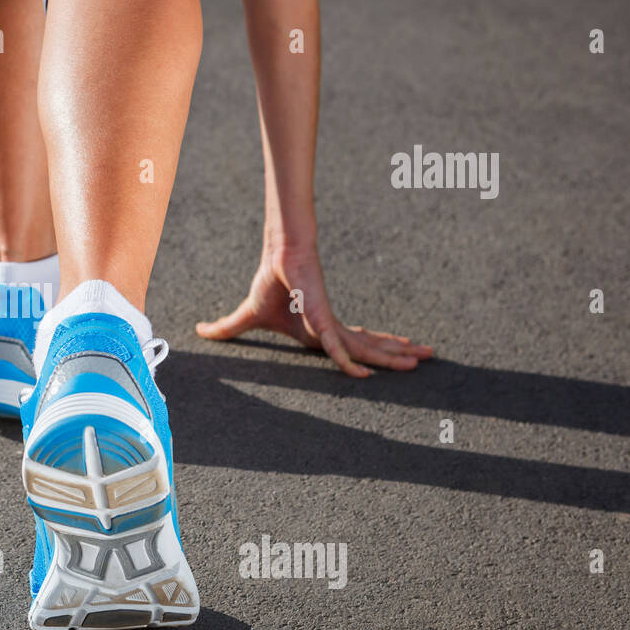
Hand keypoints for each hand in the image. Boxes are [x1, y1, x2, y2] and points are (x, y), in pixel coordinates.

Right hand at [196, 248, 432, 376]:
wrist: (275, 256)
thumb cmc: (269, 283)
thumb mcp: (248, 317)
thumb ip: (228, 328)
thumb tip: (200, 330)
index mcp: (320, 329)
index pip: (354, 343)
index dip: (376, 352)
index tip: (400, 357)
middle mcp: (330, 327)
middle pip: (370, 345)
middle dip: (400, 352)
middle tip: (429, 356)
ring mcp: (329, 322)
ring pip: (365, 345)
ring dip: (394, 353)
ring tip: (426, 356)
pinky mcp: (320, 317)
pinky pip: (335, 345)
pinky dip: (347, 360)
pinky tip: (363, 373)